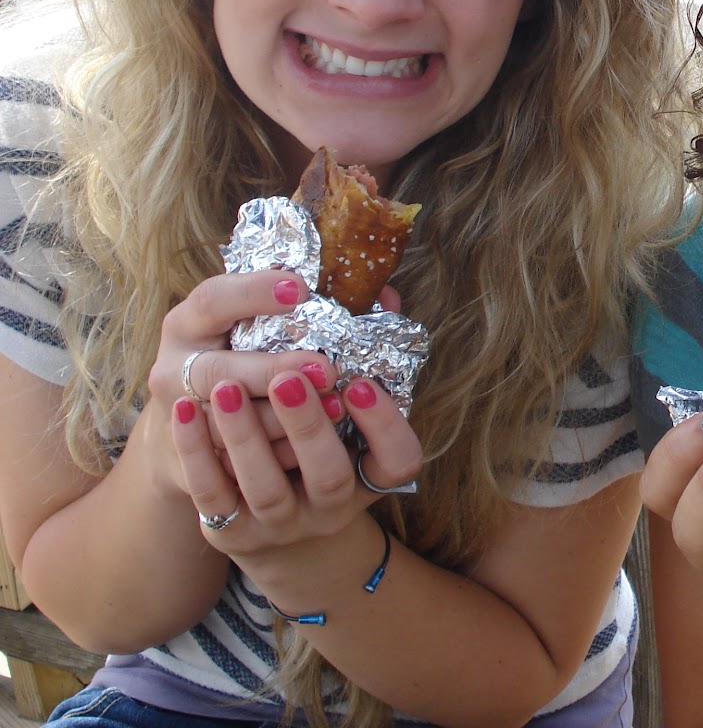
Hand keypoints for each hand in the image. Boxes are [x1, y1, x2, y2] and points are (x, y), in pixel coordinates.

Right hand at [146, 271, 338, 485]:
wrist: (183, 438)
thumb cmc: (238, 364)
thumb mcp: (255, 330)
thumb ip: (311, 310)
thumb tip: (386, 296)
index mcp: (188, 324)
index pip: (212, 299)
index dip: (253, 292)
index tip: (301, 288)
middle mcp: (171, 369)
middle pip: (217, 370)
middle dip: (273, 369)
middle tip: (326, 368)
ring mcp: (175, 420)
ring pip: (222, 425)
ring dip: (280, 420)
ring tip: (334, 407)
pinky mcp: (182, 468)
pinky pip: (224, 471)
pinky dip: (270, 458)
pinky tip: (308, 450)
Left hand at [170, 367, 421, 562]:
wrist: (264, 509)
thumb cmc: (312, 439)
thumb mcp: (347, 410)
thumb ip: (364, 350)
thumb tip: (382, 293)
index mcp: (370, 474)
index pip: (399, 462)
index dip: (386, 427)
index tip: (361, 384)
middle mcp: (331, 505)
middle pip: (329, 476)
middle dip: (308, 425)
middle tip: (289, 378)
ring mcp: (280, 522)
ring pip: (265, 488)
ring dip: (247, 434)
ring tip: (226, 388)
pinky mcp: (228, 528)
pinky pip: (210, 495)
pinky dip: (196, 452)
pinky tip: (182, 411)